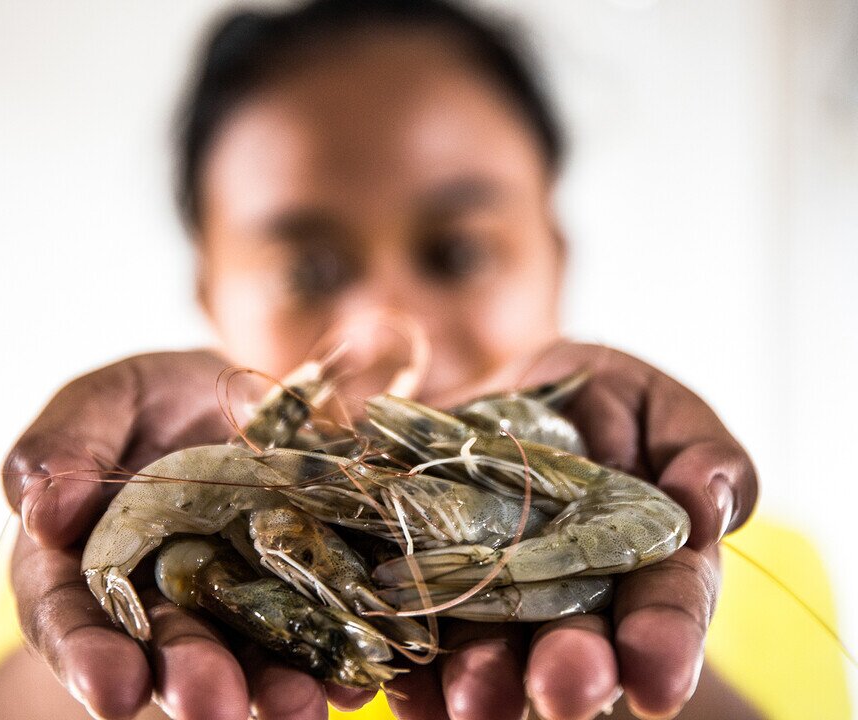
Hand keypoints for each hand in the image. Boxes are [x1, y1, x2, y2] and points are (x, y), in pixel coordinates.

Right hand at [3, 350, 376, 718]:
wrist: (243, 396)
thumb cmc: (156, 399)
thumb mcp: (108, 398)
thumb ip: (67, 441)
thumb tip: (45, 511)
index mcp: (88, 560)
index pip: (72, 617)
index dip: (89, 656)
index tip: (113, 687)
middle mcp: (162, 598)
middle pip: (169, 649)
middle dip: (191, 679)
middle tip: (213, 705)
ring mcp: (238, 600)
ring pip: (249, 654)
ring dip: (272, 687)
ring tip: (299, 706)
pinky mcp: (302, 588)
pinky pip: (320, 624)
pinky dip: (337, 652)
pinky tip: (358, 671)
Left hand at [386, 341, 756, 719]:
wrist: (493, 391)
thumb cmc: (591, 400)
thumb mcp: (650, 402)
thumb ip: (697, 449)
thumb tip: (704, 504)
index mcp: (643, 563)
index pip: (663, 606)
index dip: (664, 641)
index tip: (657, 678)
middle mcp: (569, 598)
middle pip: (574, 644)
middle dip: (571, 672)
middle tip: (562, 692)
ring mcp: (492, 598)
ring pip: (492, 653)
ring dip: (485, 682)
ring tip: (472, 702)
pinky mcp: (425, 588)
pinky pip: (414, 638)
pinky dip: (405, 668)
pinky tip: (385, 688)